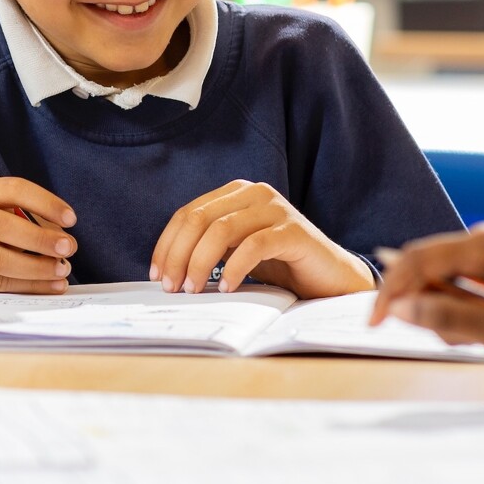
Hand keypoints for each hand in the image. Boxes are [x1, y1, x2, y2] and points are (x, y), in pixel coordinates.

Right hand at [0, 178, 76, 292]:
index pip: (15, 190)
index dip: (45, 203)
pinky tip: (50, 285)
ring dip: (36, 268)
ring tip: (62, 270)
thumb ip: (28, 217)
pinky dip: (28, 286)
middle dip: (41, 239)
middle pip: (4, 226)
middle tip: (68, 247)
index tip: (70, 219)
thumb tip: (61, 238)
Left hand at [151, 181, 372, 297]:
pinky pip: (254, 246)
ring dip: (200, 263)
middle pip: (199, 219)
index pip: (187, 214)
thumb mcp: (235, 250)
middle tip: (171, 287)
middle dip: (178, 255)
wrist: (328, 276)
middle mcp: (254, 193)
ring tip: (193, 289)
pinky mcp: (293, 231)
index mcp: (235, 194)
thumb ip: (208, 247)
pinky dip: (235, 268)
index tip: (155, 274)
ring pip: (221, 230)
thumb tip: (165, 269)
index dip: (166, 244)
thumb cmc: (278, 264)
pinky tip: (226, 287)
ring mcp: (275, 209)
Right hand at [369, 223, 483, 378]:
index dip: (391, 290)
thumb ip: (448, 317)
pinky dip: (453, 314)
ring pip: (431, 283)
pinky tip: (481, 329)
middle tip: (453, 340)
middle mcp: (479, 242)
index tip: (375, 323)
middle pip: (420, 269)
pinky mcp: (483, 270)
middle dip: (423, 307)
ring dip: (442, 316)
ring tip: (478, 338)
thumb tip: (400, 308)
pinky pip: (447, 289)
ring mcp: (481, 255)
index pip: (417, 259)